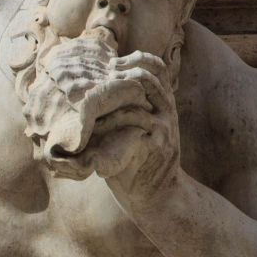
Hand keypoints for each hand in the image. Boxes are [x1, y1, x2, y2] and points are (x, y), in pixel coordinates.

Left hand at [78, 53, 180, 205]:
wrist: (157, 197)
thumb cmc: (138, 163)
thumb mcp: (138, 131)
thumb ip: (126, 110)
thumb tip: (91, 91)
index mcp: (162, 104)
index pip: (156, 68)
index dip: (136, 59)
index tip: (112, 63)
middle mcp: (167, 110)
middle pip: (149, 77)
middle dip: (122, 72)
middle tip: (100, 77)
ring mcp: (164, 126)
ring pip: (139, 97)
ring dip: (111, 97)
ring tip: (90, 102)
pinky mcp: (157, 143)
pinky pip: (133, 122)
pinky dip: (111, 121)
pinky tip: (94, 126)